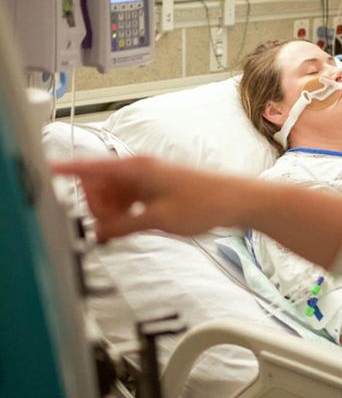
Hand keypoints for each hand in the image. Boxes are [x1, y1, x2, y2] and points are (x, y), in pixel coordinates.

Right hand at [52, 156, 240, 241]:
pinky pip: (128, 197)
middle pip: (100, 183)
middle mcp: (141, 168)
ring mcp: (149, 177)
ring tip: (124, 228)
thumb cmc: (205, 203)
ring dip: (112, 210)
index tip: (49, 170)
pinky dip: (124, 210)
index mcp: (138, 168)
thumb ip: (124, 225)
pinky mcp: (157, 187)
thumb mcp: (159, 219)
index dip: (69, 169)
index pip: (94, 167)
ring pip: (114, 192)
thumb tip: (100, 230)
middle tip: (108, 226)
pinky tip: (132, 225)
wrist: (236, 201)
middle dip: (97, 204)